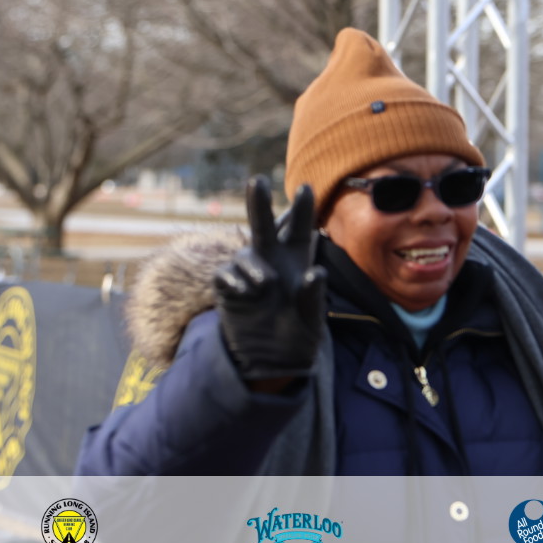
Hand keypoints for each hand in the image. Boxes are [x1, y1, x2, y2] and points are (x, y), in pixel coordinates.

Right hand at [214, 175, 326, 379]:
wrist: (270, 363)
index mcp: (296, 263)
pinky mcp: (228, 290)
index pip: (298, 231)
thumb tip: (316, 273)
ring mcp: (248, 275)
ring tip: (267, 284)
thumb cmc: (297, 337)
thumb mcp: (312, 321)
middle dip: (259, 204)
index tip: (306, 189)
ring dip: (254, 265)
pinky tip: (248, 294)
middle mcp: (271, 262)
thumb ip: (313, 297)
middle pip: (264, 227)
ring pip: (244, 253)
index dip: (301, 211)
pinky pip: (225, 275)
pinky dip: (236, 281)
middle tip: (256, 180)